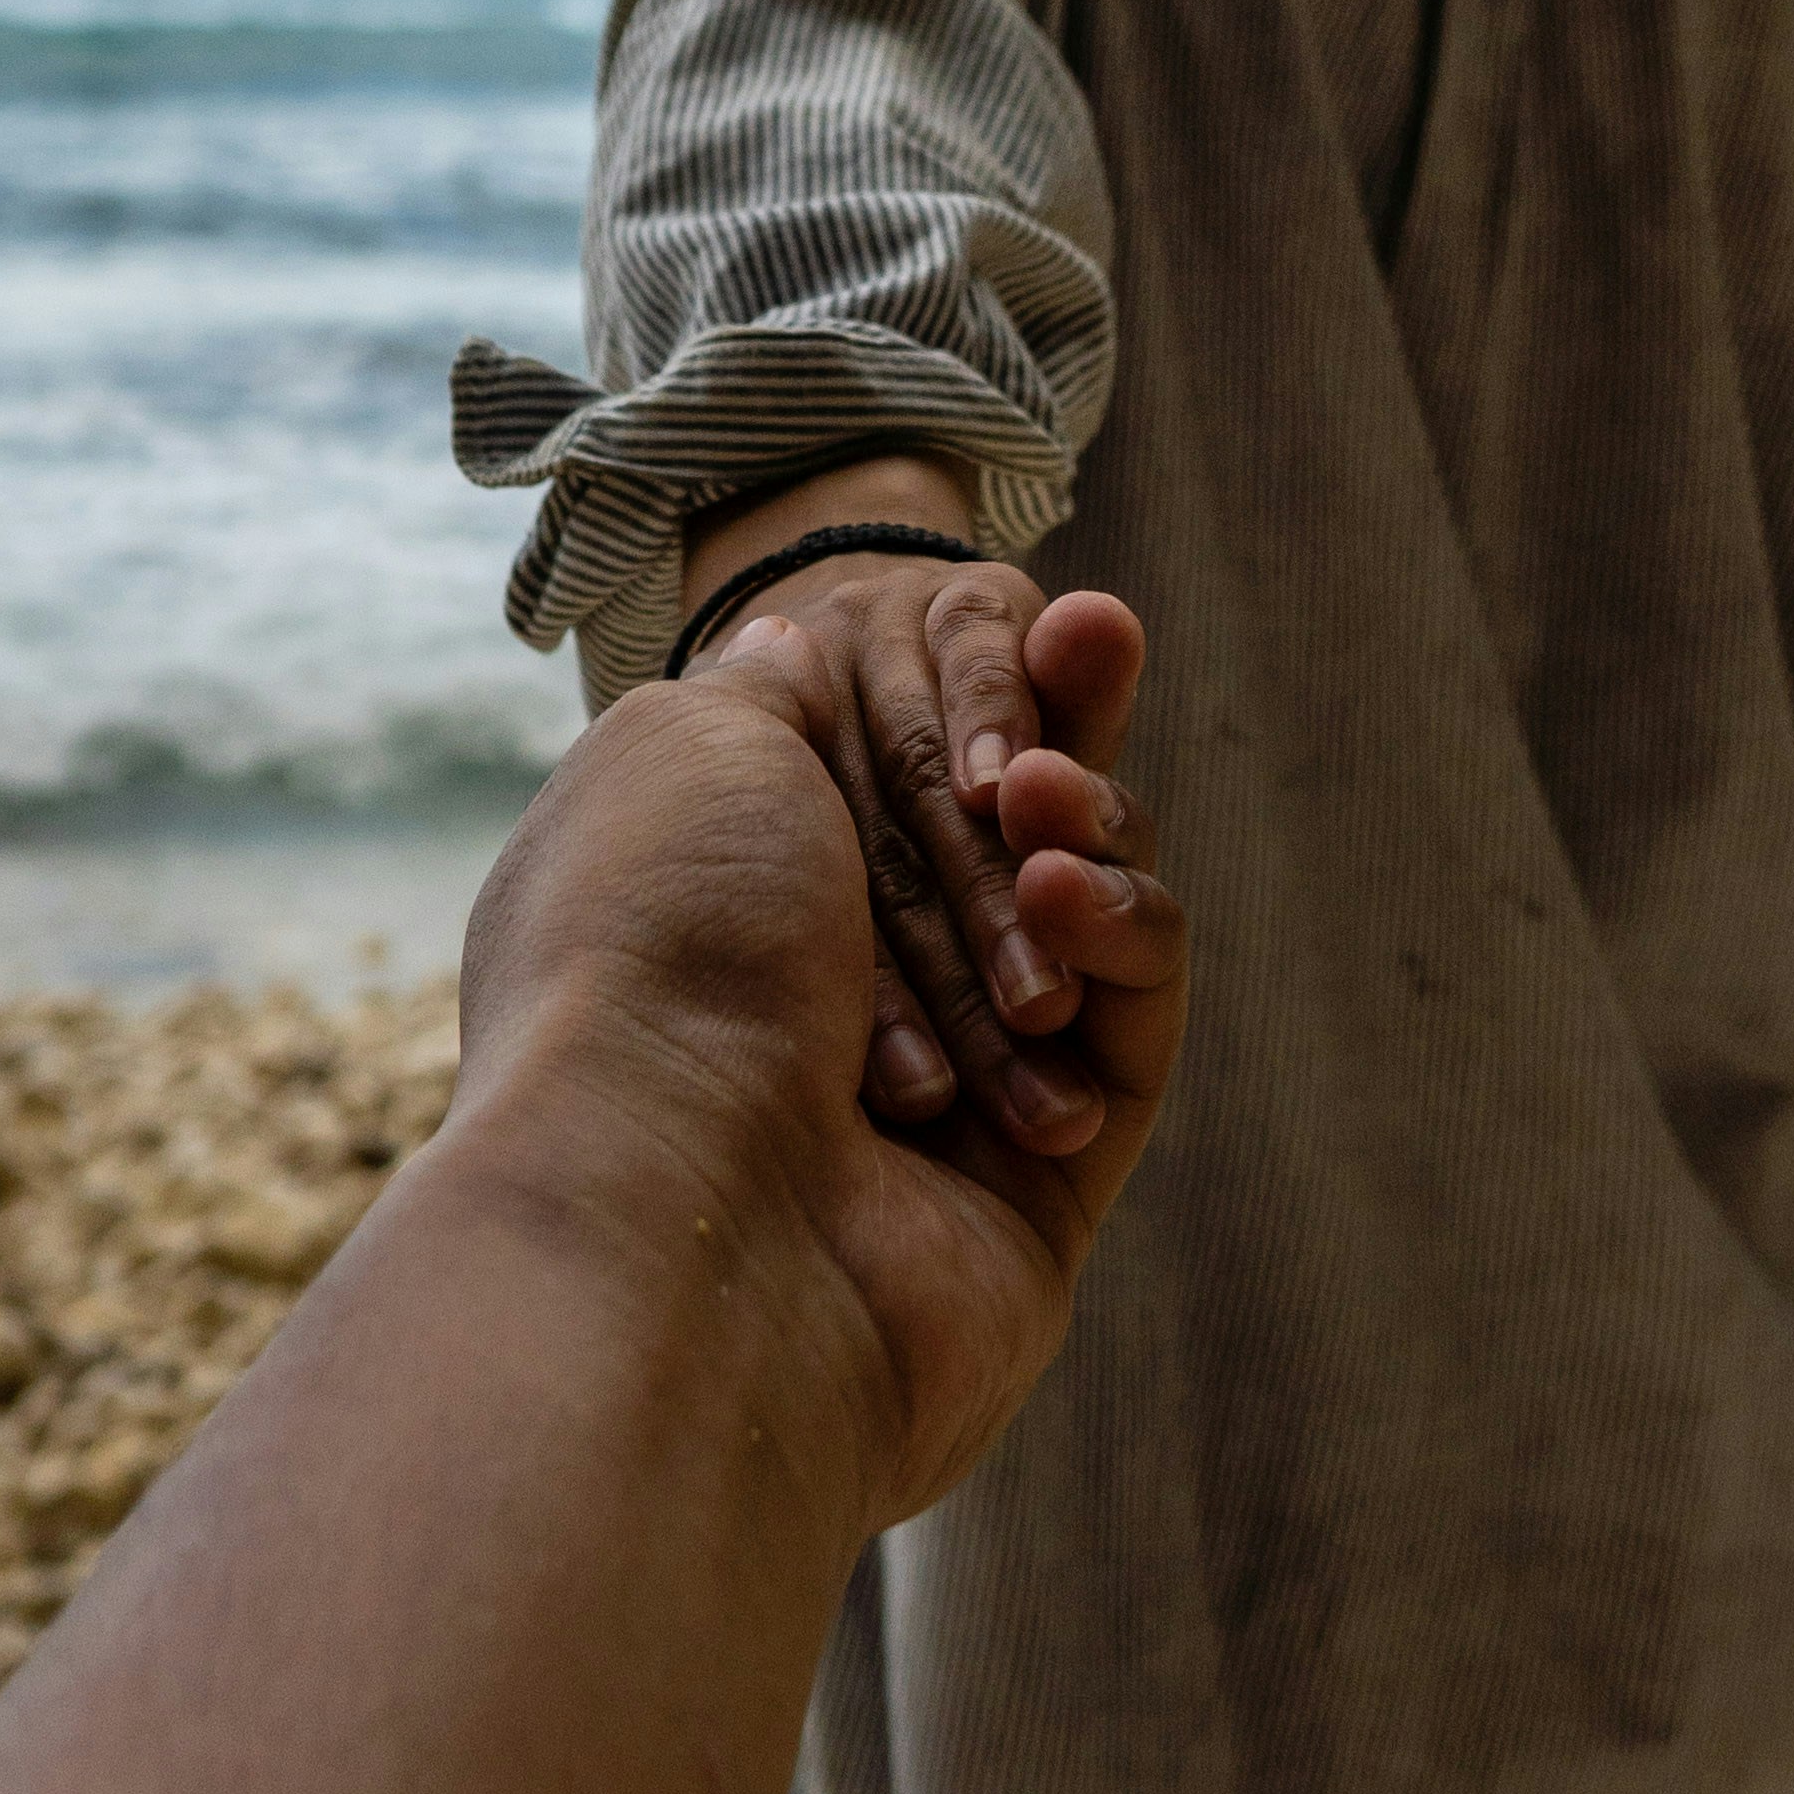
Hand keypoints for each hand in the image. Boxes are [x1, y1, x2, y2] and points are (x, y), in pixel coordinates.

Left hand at [670, 456, 1147, 1150]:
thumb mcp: (686, 749)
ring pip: (1078, 922)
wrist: (679, 1177)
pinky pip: (1133, 1020)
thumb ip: (768, 692)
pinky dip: (1119, 929)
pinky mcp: (1052, 1179)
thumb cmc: (660, 945)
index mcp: (733, 916)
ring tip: (1039, 804)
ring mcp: (950, 1103)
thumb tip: (792, 644)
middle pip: (999, 846)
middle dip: (1055, 737)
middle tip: (1093, 631)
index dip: (980, 693)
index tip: (1047, 614)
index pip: (889, 783)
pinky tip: (1066, 888)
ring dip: (1083, 828)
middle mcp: (834, 1013)